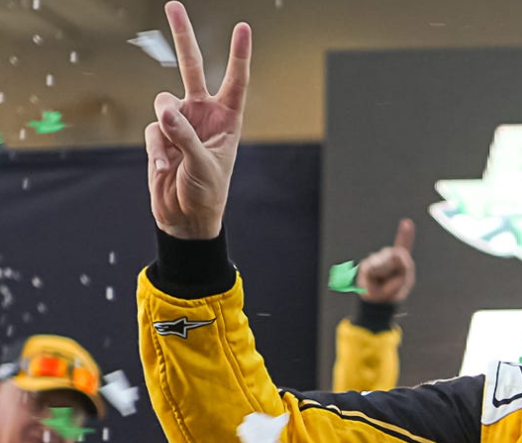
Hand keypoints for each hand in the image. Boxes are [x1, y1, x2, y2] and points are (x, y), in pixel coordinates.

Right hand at [144, 2, 251, 239]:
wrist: (186, 216)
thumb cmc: (208, 192)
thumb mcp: (204, 165)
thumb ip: (184, 136)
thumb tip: (164, 111)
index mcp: (228, 119)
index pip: (235, 81)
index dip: (239, 55)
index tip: (243, 27)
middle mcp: (203, 114)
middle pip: (191, 67)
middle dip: (183, 36)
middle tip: (173, 4)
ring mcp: (179, 122)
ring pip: (164, 102)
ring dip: (167, 125)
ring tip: (174, 152)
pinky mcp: (158, 134)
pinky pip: (152, 129)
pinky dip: (156, 147)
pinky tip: (164, 166)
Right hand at [357, 219, 416, 303]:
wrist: (380, 301)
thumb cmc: (393, 290)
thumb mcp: (405, 281)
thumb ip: (404, 268)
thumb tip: (396, 255)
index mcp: (400, 259)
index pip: (403, 244)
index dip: (405, 234)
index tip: (406, 222)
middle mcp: (387, 255)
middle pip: (397, 255)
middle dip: (400, 267)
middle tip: (395, 280)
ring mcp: (376, 259)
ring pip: (385, 262)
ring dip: (387, 274)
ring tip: (384, 281)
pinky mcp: (366, 266)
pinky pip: (372, 268)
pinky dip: (375, 274)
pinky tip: (374, 278)